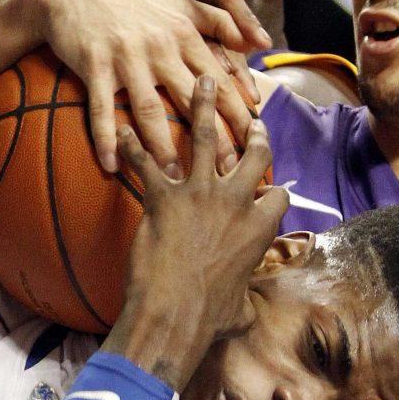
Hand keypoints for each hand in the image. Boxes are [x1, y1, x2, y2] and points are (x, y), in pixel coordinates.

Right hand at [21, 0, 260, 175]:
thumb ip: (219, 20)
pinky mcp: (94, 64)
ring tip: (174, 178)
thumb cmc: (132, 1)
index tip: (255, 141)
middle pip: (193, 101)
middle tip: (229, 172)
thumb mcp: (178, 2)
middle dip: (214, 139)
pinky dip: (105, 140)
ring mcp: (126, 56)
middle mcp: (160, 45)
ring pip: (149, 109)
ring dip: (162, 147)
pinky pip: (102, 109)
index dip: (238, 112)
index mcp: (184, 33)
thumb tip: (259, 42)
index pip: (220, 80)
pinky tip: (111, 167)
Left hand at [103, 75, 288, 390]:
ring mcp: (199, 195)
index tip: (269, 186)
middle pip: (254, 153)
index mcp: (259, 228)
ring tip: (201, 79)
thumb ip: (246, 306)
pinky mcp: (163, 197)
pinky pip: (146, 162)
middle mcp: (235, 202)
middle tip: (249, 116)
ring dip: (202, 105)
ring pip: (206, 138)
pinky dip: (131, 145)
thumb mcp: (239, 313)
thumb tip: (247, 318)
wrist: (174, 316)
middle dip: (254, 131)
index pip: (277, 194)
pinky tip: (121, 129)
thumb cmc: (208, 319)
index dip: (273, 190)